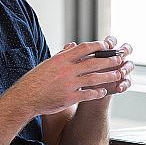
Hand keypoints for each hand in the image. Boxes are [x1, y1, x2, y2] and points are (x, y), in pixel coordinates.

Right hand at [7, 39, 129, 116]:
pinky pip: (88, 94)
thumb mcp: (47, 63)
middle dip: (109, 61)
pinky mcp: (69, 98)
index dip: (98, 46)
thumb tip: (73, 46)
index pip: (84, 48)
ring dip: (108, 76)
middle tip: (119, 59)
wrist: (25, 98)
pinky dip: (97, 92)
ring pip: (94, 78)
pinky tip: (104, 91)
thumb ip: (62, 54)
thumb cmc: (35, 80)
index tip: (107, 46)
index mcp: (61, 59)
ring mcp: (68, 84)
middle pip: (93, 62)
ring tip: (118, 75)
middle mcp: (66, 70)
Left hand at [82, 35, 133, 95]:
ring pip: (129, 65)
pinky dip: (124, 84)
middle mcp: (116, 57)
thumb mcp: (80, 63)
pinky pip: (127, 81)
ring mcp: (121, 68)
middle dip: (124, 52)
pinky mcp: (123, 80)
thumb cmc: (84, 72)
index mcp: (106, 50)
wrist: (89, 89)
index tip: (107, 45)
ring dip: (126, 68)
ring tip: (120, 73)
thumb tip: (70, 45)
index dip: (111, 41)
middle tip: (119, 57)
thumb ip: (77, 54)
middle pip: (126, 49)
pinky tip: (119, 88)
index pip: (112, 41)